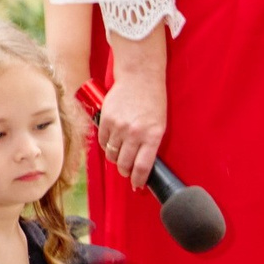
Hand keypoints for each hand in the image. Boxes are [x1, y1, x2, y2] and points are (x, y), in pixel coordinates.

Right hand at [99, 61, 168, 188]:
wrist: (140, 78)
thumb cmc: (153, 102)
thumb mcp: (160, 124)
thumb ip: (151, 144)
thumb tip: (142, 165)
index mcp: (152, 136)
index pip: (142, 167)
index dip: (138, 180)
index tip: (137, 185)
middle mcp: (135, 133)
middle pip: (124, 164)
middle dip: (125, 172)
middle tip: (127, 172)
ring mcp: (118, 126)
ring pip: (112, 154)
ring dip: (116, 159)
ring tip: (120, 156)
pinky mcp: (106, 119)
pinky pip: (103, 142)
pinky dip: (107, 146)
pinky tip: (112, 144)